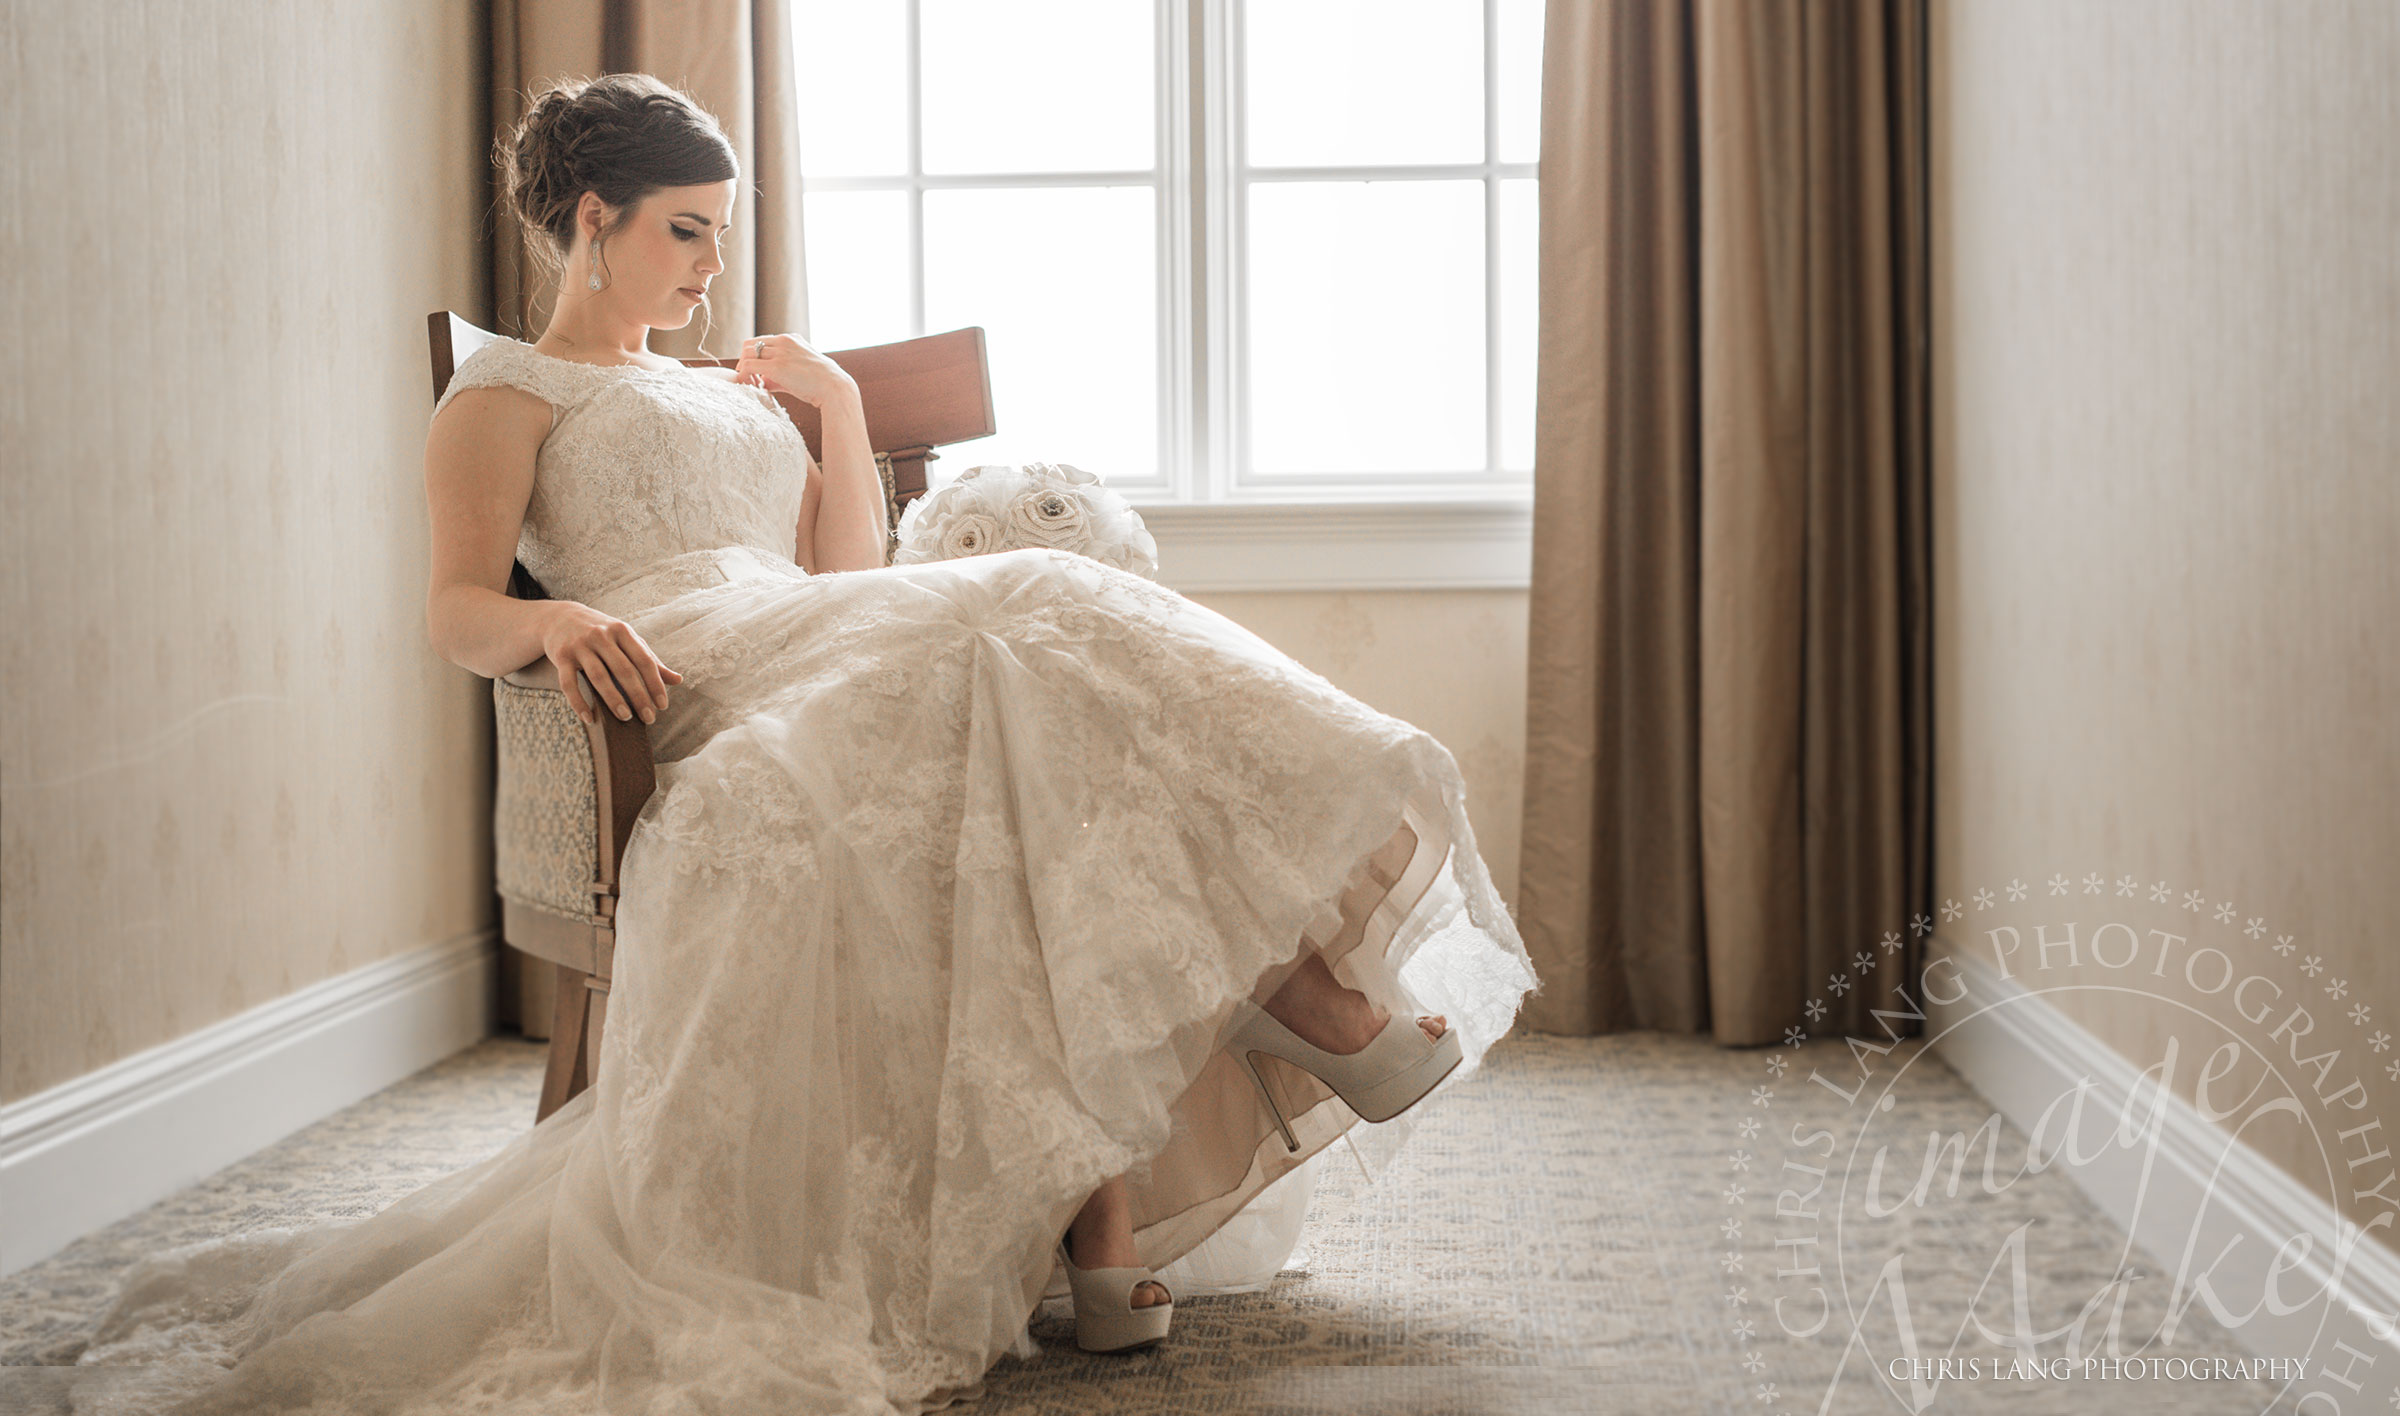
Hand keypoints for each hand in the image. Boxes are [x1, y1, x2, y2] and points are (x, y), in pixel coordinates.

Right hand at [539, 601, 682, 725]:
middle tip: (649, 718)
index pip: (644, 660)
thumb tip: (678, 680)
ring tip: (626, 717)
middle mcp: (601, 636)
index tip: (662, 706)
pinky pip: (569, 684)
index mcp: (622, 631)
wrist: (559, 618)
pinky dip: (579, 703)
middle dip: (638, 696)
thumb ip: (650, 660)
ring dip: (613, 699)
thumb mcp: (627, 640)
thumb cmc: (602, 633)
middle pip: (624, 670)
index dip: (655, 684)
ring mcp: (579, 646)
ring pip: (599, 677)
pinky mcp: (561, 656)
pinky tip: (590, 719)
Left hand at [735, 333, 858, 409]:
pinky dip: (743, 376)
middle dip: (745, 361)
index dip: (755, 357)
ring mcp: (780, 352)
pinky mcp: (776, 366)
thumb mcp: (802, 372)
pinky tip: (750, 386)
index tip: (756, 373)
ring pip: (747, 353)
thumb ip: (781, 374)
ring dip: (744, 369)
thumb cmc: (822, 384)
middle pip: (750, 344)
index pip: (763, 342)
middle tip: (749, 378)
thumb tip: (763, 382)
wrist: (835, 388)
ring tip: (750, 384)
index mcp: (792, 339)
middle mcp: (784, 341)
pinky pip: (748, 366)